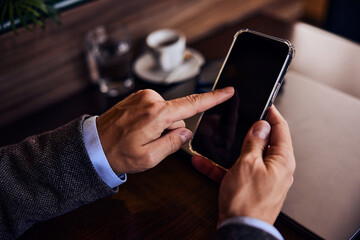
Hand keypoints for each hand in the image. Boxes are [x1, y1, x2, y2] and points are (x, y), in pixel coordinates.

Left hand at [97, 87, 233, 174]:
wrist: (92, 145)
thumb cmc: (117, 153)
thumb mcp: (149, 157)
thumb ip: (173, 143)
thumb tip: (185, 131)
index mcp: (156, 114)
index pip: (192, 105)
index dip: (213, 99)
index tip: (228, 91)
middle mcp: (150, 100)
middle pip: (177, 116)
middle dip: (170, 130)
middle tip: (149, 143)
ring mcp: (142, 97)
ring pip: (166, 113)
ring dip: (159, 127)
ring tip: (140, 137)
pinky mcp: (137, 98)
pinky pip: (155, 109)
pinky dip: (152, 121)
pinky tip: (137, 130)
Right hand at [191, 106, 294, 224]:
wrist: (239, 230)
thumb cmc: (247, 202)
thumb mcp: (248, 163)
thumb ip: (254, 142)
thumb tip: (261, 126)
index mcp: (282, 160)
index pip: (281, 129)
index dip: (272, 115)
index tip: (265, 105)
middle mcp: (275, 169)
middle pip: (263, 142)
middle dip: (247, 132)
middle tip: (237, 121)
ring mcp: (262, 178)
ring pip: (245, 156)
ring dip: (229, 150)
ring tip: (214, 143)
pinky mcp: (249, 187)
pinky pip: (235, 171)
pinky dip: (221, 166)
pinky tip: (203, 162)